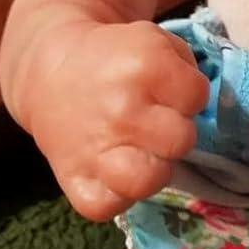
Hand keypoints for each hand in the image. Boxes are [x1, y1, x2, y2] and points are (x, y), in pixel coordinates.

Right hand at [22, 20, 209, 220]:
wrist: (48, 72)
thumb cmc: (112, 58)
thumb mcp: (154, 41)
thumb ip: (186, 70)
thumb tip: (200, 108)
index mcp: (145, 66)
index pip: (198, 97)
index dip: (186, 94)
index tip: (164, 92)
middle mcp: (123, 110)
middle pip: (182, 141)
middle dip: (172, 131)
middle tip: (152, 123)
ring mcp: (97, 148)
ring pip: (151, 181)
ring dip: (152, 169)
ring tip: (139, 152)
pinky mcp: (74, 179)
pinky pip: (108, 206)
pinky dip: (114, 196)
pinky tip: (112, 173)